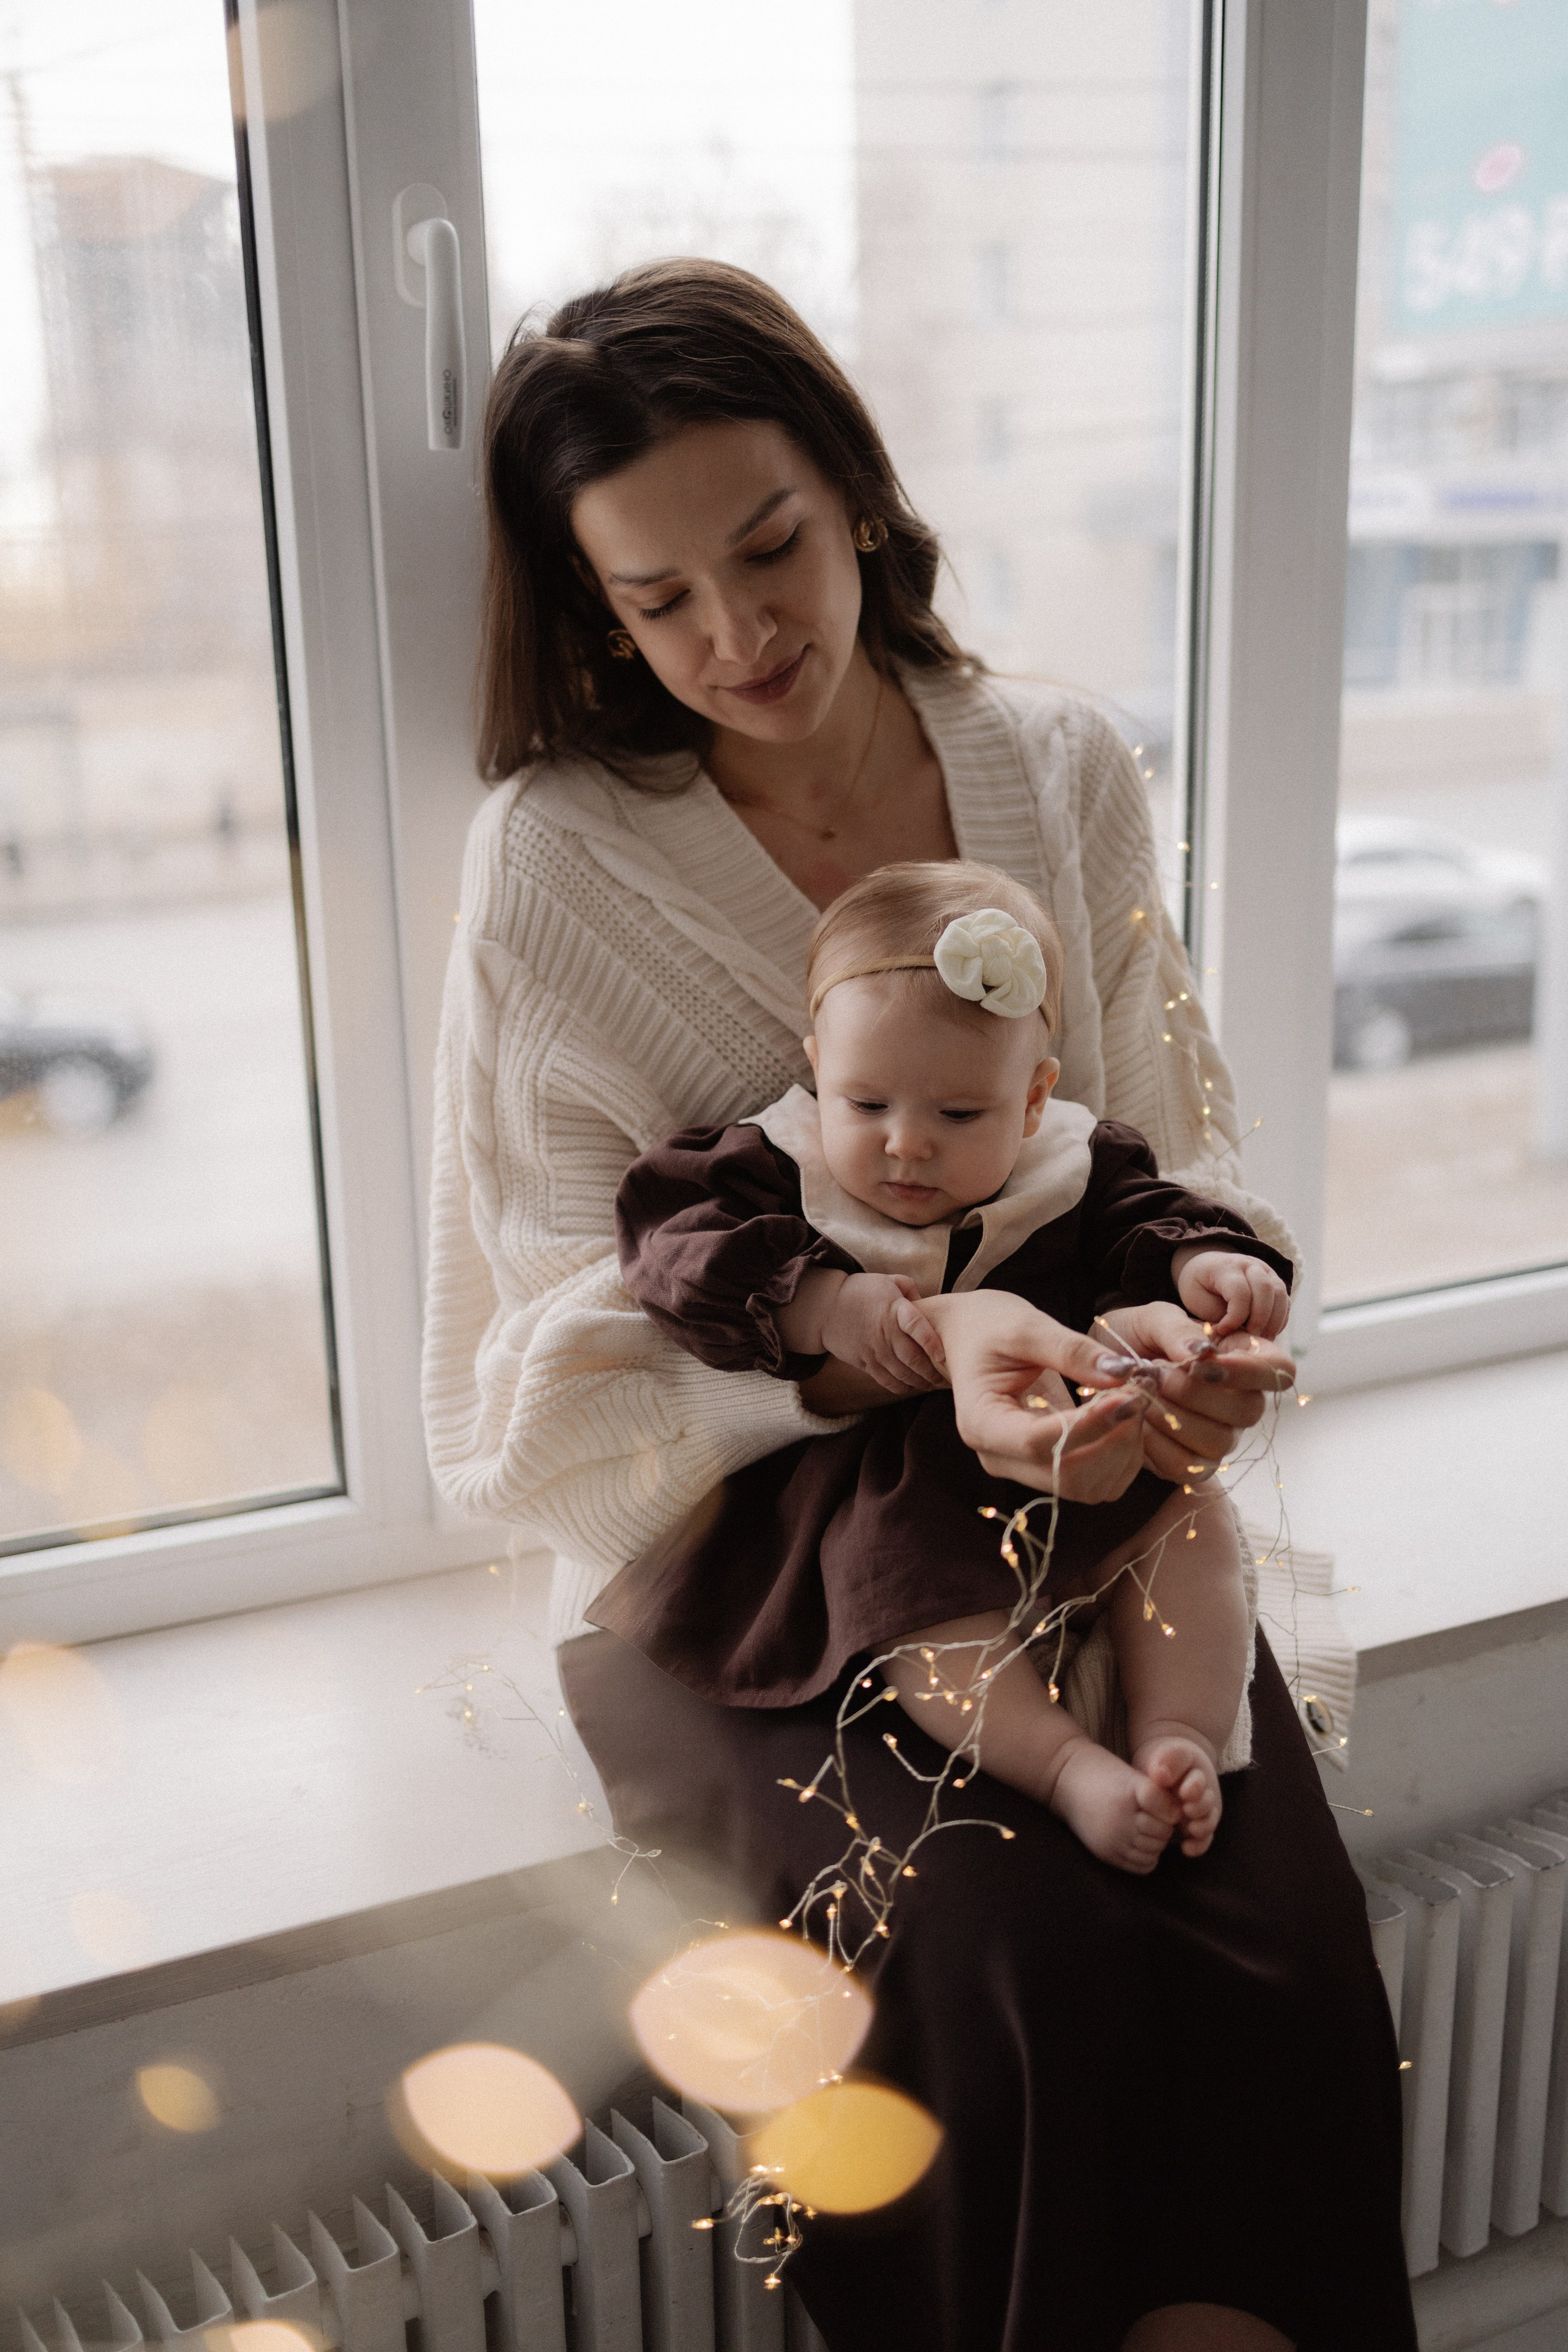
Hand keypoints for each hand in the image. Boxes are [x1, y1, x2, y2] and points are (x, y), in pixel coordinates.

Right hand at [819, 1272, 945, 1393]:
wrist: (825, 1307)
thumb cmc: (860, 1291)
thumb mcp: (887, 1281)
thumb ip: (910, 1289)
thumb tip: (926, 1305)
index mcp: (893, 1309)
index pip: (916, 1326)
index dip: (931, 1342)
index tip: (942, 1355)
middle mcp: (885, 1332)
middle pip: (912, 1358)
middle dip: (930, 1372)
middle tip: (941, 1379)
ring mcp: (873, 1349)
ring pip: (900, 1373)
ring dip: (918, 1382)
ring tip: (929, 1385)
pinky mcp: (863, 1361)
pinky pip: (884, 1380)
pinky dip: (899, 1387)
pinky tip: (910, 1388)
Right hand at [917, 1290, 1153, 1497]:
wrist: (974, 1336)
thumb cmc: (991, 1327)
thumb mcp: (1027, 1327)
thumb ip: (1073, 1350)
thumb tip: (1123, 1373)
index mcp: (981, 1423)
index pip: (1037, 1444)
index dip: (1089, 1425)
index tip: (1128, 1394)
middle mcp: (999, 1457)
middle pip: (1067, 1477)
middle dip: (1114, 1440)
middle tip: (1140, 1392)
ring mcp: (1023, 1468)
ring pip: (1087, 1488)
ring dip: (1123, 1451)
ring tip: (1134, 1400)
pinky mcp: (1049, 1468)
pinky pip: (1096, 1483)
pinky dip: (1122, 1457)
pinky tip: (1125, 1418)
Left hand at [1094, 1301, 1293, 1483]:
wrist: (1099, 1369)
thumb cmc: (1137, 1337)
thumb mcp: (1152, 1319)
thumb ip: (1177, 1330)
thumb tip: (1202, 1350)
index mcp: (1244, 1358)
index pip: (1281, 1370)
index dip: (1250, 1370)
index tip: (1202, 1363)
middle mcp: (1241, 1400)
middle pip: (1251, 1410)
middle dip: (1197, 1393)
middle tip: (1156, 1374)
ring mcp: (1221, 1435)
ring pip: (1220, 1442)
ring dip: (1174, 1417)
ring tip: (1141, 1394)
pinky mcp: (1193, 1463)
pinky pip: (1187, 1467)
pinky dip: (1157, 1445)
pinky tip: (1137, 1421)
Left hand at [1171, 1246, 1289, 1338]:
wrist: (1206, 1268)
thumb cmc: (1199, 1287)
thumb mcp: (1197, 1300)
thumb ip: (1217, 1315)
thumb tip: (1238, 1333)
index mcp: (1226, 1267)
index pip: (1240, 1291)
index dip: (1235, 1317)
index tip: (1223, 1330)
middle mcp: (1249, 1264)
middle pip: (1265, 1289)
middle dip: (1259, 1319)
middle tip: (1249, 1338)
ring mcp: (1265, 1271)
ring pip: (1280, 1294)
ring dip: (1273, 1321)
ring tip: (1261, 1340)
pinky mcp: (1274, 1282)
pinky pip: (1285, 1301)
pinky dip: (1279, 1319)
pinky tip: (1267, 1333)